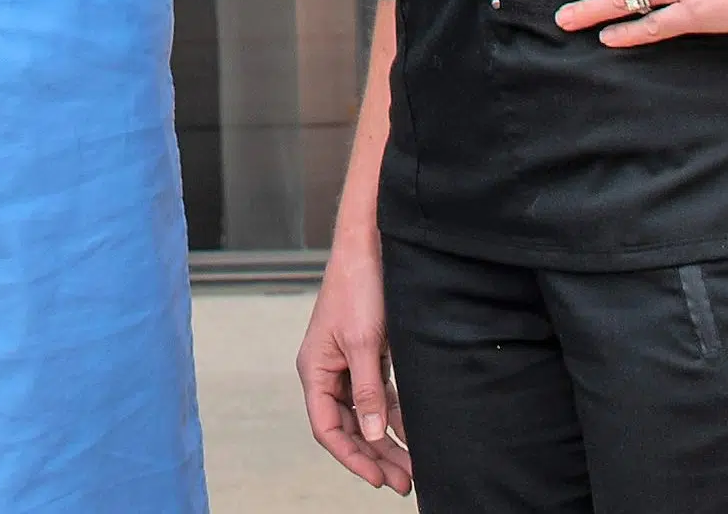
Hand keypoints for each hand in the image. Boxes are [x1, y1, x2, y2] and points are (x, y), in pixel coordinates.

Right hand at [295, 232, 412, 490]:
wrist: (371, 246)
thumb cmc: (358, 287)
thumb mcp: (364, 343)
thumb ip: (369, 391)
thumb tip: (375, 434)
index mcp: (315, 370)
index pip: (328, 428)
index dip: (351, 457)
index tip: (376, 477)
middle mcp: (328, 372)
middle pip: (349, 427)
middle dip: (374, 456)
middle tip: (402, 482)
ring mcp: (349, 364)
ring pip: (366, 415)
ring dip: (387, 440)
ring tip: (411, 467)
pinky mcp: (369, 355)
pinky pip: (379, 396)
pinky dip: (394, 415)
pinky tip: (412, 433)